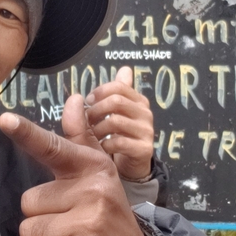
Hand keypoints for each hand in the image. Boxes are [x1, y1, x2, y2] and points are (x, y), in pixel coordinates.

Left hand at [0, 94, 155, 235]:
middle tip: (71, 221)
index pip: (53, 148)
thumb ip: (80, 136)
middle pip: (29, 200)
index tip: (5, 120)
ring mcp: (83, 227)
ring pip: (28, 229)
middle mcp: (90, 193)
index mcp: (93, 167)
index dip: (27, 134)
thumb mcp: (101, 171)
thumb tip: (74, 98)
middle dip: (42, 214)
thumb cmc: (109, 211)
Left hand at [84, 67, 154, 181]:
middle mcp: (145, 113)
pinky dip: (105, 144)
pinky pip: (119, 142)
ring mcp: (146, 131)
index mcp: (138, 101)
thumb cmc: (120, 135)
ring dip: (98, 128)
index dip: (100, 91)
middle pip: (116, 101)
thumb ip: (117, 92)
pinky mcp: (144, 149)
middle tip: (88, 120)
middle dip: (96, 110)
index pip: (119, 86)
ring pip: (115, 121)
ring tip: (93, 135)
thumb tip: (125, 69)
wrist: (132, 165)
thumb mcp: (117, 112)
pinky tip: (102, 147)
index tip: (88, 101)